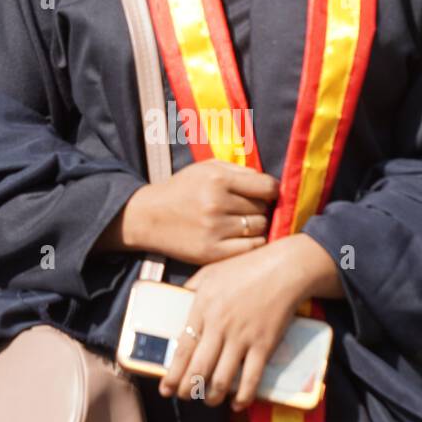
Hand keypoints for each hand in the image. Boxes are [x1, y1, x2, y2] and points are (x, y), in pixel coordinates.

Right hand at [106, 159, 279, 263]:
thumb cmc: (182, 189)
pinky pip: (250, 248)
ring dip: (257, 225)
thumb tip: (271, 183)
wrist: (148, 217)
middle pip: (262, 208)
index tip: (270, 193)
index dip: (273, 190)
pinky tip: (243, 237)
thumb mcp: (206, 168)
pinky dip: (253, 242)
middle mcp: (216, 204)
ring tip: (243, 222)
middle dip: (260, 207)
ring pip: (259, 228)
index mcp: (217, 180)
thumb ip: (239, 170)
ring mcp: (214, 230)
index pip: (266, 186)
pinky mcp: (211, 252)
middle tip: (248, 208)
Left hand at [159, 234, 342, 407]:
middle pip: (198, 369)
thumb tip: (176, 302)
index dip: (172, 375)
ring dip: (212, 397)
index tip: (165, 389)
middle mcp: (219, 326)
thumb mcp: (210, 272)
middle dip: (188, 390)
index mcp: (202, 308)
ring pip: (221, 380)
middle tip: (185, 397)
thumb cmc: (246, 268)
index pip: (182, 350)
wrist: (284, 269)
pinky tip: (237, 404)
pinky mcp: (264, 345)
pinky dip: (243, 397)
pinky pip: (251, 379)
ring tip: (209, 400)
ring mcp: (242, 337)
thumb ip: (190, 289)